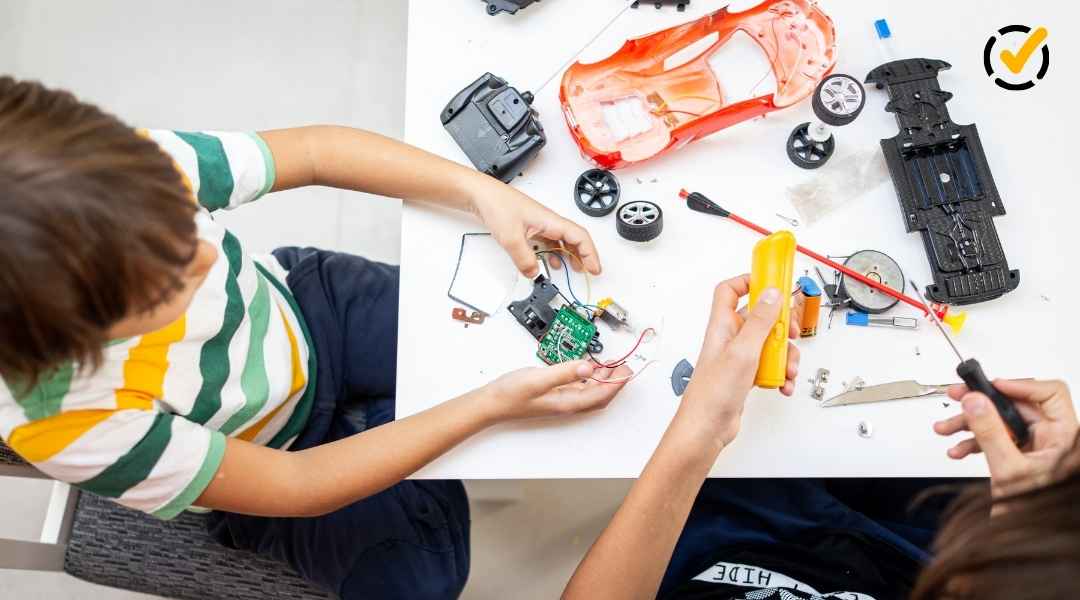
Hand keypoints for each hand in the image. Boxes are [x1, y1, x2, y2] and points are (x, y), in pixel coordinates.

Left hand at [466, 176, 600, 277]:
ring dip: (570, 255)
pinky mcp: (528, 227)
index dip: (590, 254)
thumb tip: (534, 273)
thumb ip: (524, 259)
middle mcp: (548, 221)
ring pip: (561, 241)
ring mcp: (539, 224)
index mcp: (550, 221)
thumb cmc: (497, 205)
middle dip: (584, 255)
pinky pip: (548, 241)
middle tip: (588, 272)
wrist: (480, 194)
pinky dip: (553, 253)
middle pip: (574, 239)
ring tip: (572, 269)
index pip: (580, 237)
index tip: (594, 269)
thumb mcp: (511, 238)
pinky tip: (549, 262)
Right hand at [479, 360, 630, 421]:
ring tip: (612, 364)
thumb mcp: (537, 379)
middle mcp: (567, 404)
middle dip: (615, 382)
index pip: (601, 395)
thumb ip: (564, 372)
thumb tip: (588, 367)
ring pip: (590, 391)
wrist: (491, 403)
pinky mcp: (555, 394)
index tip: (627, 369)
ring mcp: (561, 400)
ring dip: (603, 379)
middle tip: (624, 365)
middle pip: (600, 396)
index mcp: (567, 403)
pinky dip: (588, 377)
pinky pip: (579, 387)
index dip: (617, 383)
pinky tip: (587, 367)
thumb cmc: (511, 394)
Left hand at [681, 275, 801, 443]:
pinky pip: (770, 366)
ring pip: (770, 343)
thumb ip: (760, 320)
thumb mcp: (743, 351)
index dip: (750, 281)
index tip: (774, 282)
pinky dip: (781, 374)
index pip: (730, 290)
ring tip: (788, 369)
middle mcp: (730, 337)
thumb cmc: (712, 393)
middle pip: (761, 316)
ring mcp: (740, 356)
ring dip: (786, 355)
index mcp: (723, 325)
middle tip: (792, 332)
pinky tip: (782, 385)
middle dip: (782, 324)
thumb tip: (772, 293)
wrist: (706, 428)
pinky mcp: (747, 374)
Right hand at [934, 379, 1078, 497]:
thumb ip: (990, 432)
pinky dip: (974, 440)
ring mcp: (1035, 445)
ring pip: (1001, 420)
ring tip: (947, 428)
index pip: (1049, 394)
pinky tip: (959, 449)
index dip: (1019, 385)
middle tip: (959, 397)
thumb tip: (976, 402)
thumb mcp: (1007, 468)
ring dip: (970, 423)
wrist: (1026, 537)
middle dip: (982, 404)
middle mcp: (1052, 437)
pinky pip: (995, 436)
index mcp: (1064, 436)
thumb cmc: (1033, 511)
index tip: (991, 387)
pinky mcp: (1020, 453)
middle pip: (1016, 405)